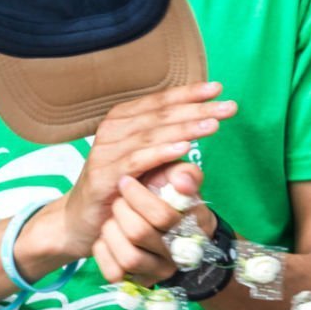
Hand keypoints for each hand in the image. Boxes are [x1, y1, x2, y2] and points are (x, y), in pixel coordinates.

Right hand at [56, 82, 235, 256]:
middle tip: (228, 106)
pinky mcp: (104, 176)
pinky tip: (184, 148)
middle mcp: (113, 130)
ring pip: (152, 134)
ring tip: (213, 123)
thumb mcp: (150, 164)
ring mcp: (106, 152)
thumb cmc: (121, 188)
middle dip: (196, 108)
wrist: (82, 220)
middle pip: (160, 115)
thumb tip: (207, 126)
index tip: (217, 88)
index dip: (188, 93)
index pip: (160, 102)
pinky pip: (137, 160)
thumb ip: (173, 145)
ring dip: (185, 127)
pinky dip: (161, 152)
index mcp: (123, 120)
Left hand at [92, 166, 204, 284]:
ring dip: (111, 230)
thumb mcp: (170, 175)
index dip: (139, 198)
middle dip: (120, 209)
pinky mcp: (138, 283)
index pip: (164, 216)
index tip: (125, 181)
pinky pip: (115, 274)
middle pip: (139, 233)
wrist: (124, 215)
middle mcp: (178, 252)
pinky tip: (106, 238)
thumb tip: (182, 183)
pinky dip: (103, 250)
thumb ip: (183, 173)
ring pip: (128, 257)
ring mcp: (159, 270)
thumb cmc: (153, 190)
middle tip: (118, 197)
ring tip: (112, 218)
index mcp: (192, 225)